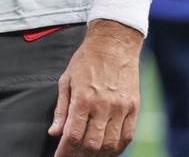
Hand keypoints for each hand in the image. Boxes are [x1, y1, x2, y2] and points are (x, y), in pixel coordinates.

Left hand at [48, 19, 141, 155]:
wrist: (113, 43)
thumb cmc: (86, 59)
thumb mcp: (67, 79)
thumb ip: (61, 108)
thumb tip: (54, 132)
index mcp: (83, 98)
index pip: (73, 135)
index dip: (65, 152)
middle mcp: (103, 106)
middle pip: (91, 144)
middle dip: (79, 156)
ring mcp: (120, 108)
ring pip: (110, 144)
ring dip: (98, 155)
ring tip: (88, 155)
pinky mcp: (133, 107)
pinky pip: (127, 137)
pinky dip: (117, 148)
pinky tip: (108, 150)